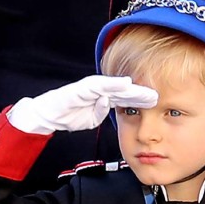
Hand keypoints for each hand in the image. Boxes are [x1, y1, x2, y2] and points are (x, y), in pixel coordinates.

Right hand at [7, 75, 157, 133]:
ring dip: (131, 88)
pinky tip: (125, 84)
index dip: (140, 99)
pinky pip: (99, 85)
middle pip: (123, 90)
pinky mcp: (81, 88)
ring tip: (146, 91)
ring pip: (114, 86)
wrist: (46, 115)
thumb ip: (101, 113)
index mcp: (101, 97)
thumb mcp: (90, 119)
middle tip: (158, 95)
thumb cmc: (67, 115)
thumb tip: (109, 105)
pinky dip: (112, 84)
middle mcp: (98, 89)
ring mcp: (90, 87)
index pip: (124, 98)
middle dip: (140, 93)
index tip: (156, 103)